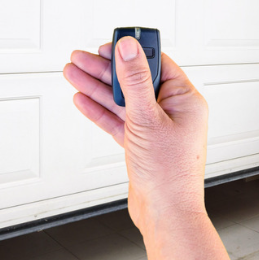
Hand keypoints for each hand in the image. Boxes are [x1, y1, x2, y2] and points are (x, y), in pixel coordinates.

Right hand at [63, 37, 208, 230]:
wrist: (164, 214)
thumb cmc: (170, 173)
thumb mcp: (147, 119)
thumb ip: (135, 81)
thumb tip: (128, 48)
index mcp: (184, 100)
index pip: (156, 65)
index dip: (131, 53)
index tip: (109, 45)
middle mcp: (171, 111)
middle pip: (134, 82)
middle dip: (105, 71)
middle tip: (81, 59)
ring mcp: (155, 128)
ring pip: (122, 101)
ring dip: (97, 88)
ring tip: (73, 74)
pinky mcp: (141, 143)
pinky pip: (118, 120)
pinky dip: (100, 111)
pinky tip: (83, 100)